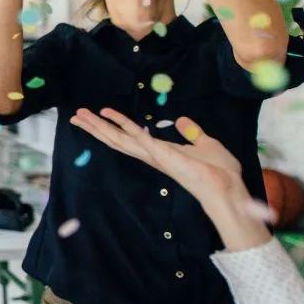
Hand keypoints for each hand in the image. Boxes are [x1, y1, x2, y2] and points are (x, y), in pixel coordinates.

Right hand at [69, 109, 244, 206]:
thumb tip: (181, 120)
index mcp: (158, 152)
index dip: (112, 126)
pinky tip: (110, 117)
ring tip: (82, 115)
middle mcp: (151, 155)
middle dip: (96, 127)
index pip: (128, 137)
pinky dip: (126, 127)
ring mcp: (155, 156)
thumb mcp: (205, 144)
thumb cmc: (219, 171)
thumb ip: (192, 132)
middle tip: (76, 115)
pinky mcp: (163, 156)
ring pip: (121, 139)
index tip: (98, 114)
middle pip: (116, 139)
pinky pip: (141, 139)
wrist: (228, 189)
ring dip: (101, 126)